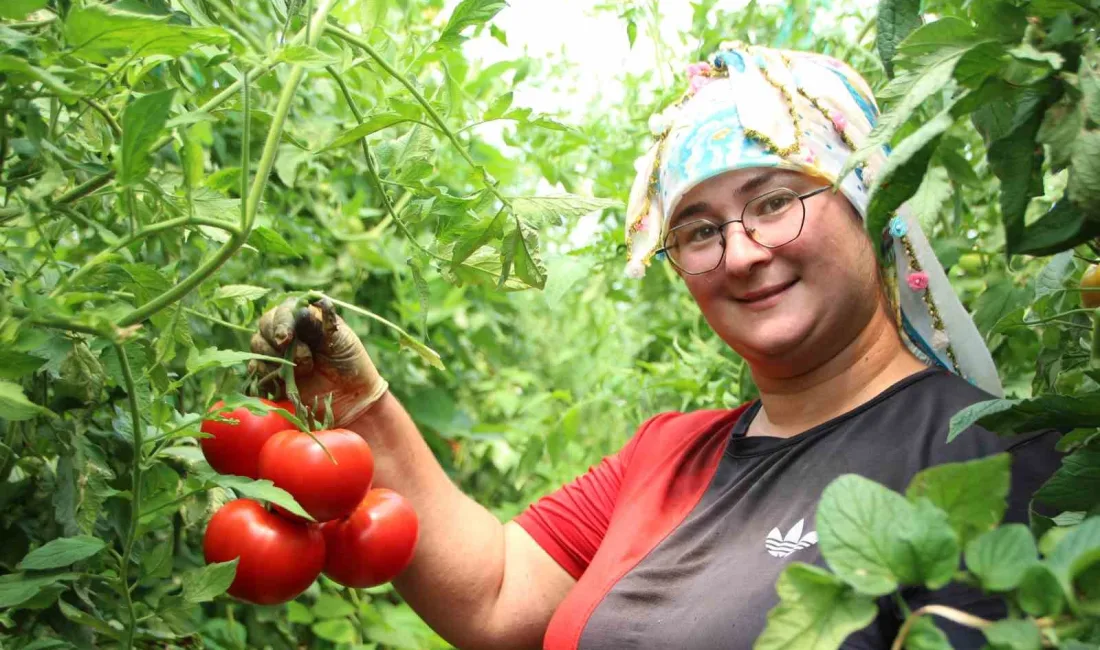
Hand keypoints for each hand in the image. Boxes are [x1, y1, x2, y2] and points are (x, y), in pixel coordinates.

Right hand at [250, 297, 388, 426]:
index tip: (286, 338)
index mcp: (304, 318)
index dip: (281, 322)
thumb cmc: (350, 364)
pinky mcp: (272, 375)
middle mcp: (287, 333)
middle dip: (278, 341)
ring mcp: (277, 354)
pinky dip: (265, 374)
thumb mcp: (339, 339)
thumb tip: (300, 310)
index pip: (283, 311)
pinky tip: (283, 380)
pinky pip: (255, 370)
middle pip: (264, 326)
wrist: (352, 397)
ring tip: (305, 371)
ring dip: (277, 359)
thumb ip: (317, 325)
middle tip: (305, 359)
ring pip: (258, 346)